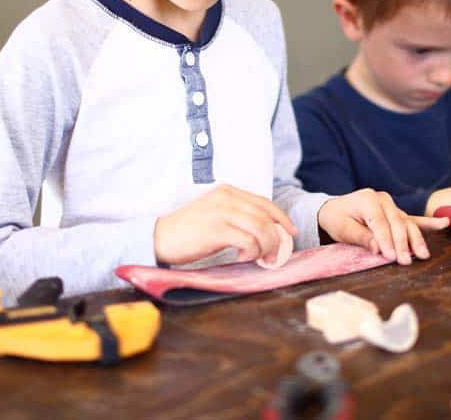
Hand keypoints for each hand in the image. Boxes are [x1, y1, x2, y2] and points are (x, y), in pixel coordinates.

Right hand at [154, 184, 296, 264]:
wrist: (160, 237)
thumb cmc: (188, 230)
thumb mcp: (215, 213)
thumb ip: (237, 215)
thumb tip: (264, 231)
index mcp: (228, 191)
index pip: (264, 203)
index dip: (281, 218)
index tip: (290, 232)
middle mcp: (227, 198)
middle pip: (266, 217)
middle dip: (277, 238)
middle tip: (274, 255)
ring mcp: (222, 213)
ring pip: (261, 229)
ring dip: (266, 247)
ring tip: (259, 258)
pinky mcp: (216, 230)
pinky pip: (248, 241)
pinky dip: (251, 252)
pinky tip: (242, 258)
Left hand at [317, 188, 449, 265]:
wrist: (334, 209)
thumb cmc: (337, 219)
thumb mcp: (342, 228)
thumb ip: (360, 237)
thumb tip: (378, 248)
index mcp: (368, 200)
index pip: (380, 223)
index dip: (386, 241)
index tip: (390, 257)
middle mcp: (383, 199)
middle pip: (397, 223)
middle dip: (403, 244)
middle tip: (406, 262)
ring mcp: (391, 205)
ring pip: (407, 223)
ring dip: (416, 240)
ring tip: (424, 255)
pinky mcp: (396, 212)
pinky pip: (413, 219)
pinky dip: (428, 223)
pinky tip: (444, 223)